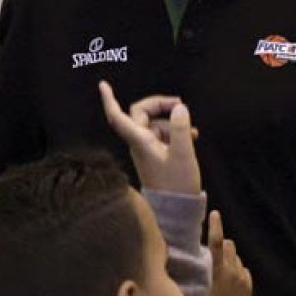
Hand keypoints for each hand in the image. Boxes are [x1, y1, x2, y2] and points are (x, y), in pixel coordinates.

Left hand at [98, 81, 200, 195]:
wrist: (177, 211)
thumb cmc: (177, 185)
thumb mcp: (183, 154)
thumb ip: (180, 128)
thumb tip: (179, 107)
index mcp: (140, 141)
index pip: (118, 116)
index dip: (109, 99)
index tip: (103, 84)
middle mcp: (140, 144)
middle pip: (141, 114)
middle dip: (160, 105)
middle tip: (181, 105)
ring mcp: (147, 150)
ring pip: (155, 124)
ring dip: (172, 121)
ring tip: (192, 130)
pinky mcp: (156, 156)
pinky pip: (162, 136)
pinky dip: (175, 132)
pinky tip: (190, 137)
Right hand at [199, 213, 250, 295]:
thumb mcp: (196, 288)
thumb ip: (202, 270)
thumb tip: (202, 258)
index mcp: (217, 272)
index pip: (216, 243)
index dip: (216, 226)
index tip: (215, 214)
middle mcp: (233, 272)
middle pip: (229, 246)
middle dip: (221, 246)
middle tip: (212, 257)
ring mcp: (243, 279)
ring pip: (236, 258)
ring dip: (229, 260)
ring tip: (220, 274)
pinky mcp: (248, 287)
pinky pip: (244, 271)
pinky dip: (237, 272)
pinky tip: (229, 284)